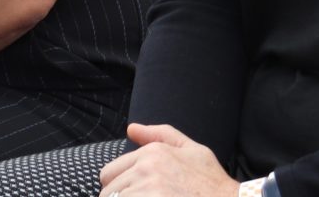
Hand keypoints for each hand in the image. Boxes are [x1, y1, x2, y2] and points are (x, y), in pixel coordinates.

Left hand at [97, 123, 239, 196]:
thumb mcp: (193, 151)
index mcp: (153, 153)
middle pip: (107, 193)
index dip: (121, 188)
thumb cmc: (211, 183)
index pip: (109, 174)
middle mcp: (146, 169)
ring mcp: (145, 192)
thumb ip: (161, 135)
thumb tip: (131, 129)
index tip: (138, 195)